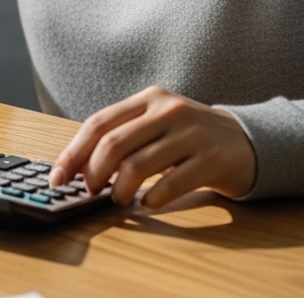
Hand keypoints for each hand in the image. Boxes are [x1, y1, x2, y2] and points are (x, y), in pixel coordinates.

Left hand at [48, 86, 256, 208]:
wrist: (246, 142)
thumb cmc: (188, 138)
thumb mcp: (156, 124)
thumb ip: (123, 137)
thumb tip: (76, 167)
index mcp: (148, 99)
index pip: (98, 124)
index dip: (72, 153)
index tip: (57, 177)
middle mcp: (168, 110)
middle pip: (113, 144)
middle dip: (92, 174)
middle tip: (91, 191)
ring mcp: (192, 133)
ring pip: (137, 166)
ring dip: (120, 191)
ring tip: (120, 199)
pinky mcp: (212, 159)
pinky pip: (170, 184)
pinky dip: (151, 199)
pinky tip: (148, 202)